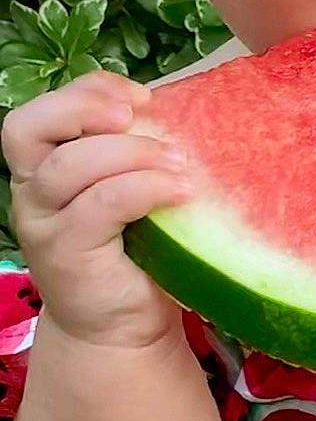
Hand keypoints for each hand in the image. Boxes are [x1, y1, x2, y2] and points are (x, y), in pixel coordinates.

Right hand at [1, 70, 194, 349]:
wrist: (121, 329)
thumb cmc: (132, 255)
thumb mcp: (129, 195)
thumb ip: (132, 159)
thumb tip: (180, 114)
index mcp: (41, 168)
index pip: (39, 113)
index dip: (83, 91)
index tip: (140, 95)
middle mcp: (31, 192)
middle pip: (30, 129)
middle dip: (86, 109)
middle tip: (140, 115)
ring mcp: (43, 224)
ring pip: (69, 166)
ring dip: (130, 153)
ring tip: (178, 162)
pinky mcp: (66, 253)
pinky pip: (100, 205)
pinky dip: (143, 188)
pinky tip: (180, 191)